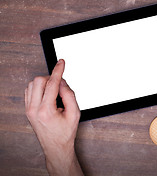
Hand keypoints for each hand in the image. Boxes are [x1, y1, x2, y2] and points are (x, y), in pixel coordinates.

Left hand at [25, 59, 82, 175]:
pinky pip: (29, 91)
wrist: (56, 147)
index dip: (58, 70)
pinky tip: (47, 94)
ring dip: (44, 83)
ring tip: (55, 92)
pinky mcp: (27, 110)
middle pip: (39, 81)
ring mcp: (28, 110)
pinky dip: (39, 88)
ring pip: (32, 84)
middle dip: (51, 78)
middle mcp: (34, 109)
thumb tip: (63, 82)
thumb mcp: (75, 113)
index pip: (52, 84)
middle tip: (61, 85)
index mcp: (46, 110)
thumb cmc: (65, 133)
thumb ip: (70, 95)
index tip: (61, 62)